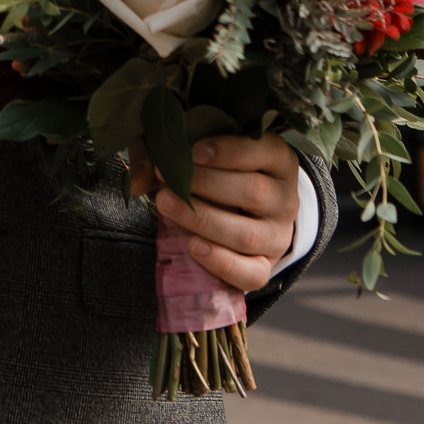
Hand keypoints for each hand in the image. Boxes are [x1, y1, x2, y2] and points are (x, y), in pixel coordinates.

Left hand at [128, 131, 299, 293]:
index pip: (263, 151)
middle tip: (167, 181)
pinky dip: (221, 263)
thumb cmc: (221, 174)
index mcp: (278, 161)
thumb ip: (170, 157)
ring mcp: (278, 236)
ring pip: (248, 234)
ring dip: (204, 221)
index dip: (228, 151)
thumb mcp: (203, 155)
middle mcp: (285, 198)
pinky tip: (193, 247)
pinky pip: (250, 273)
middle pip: (253, 192)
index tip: (193, 152)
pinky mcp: (265, 267)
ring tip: (167, 207)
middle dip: (206, 185)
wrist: (247, 215)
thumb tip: (137, 182)